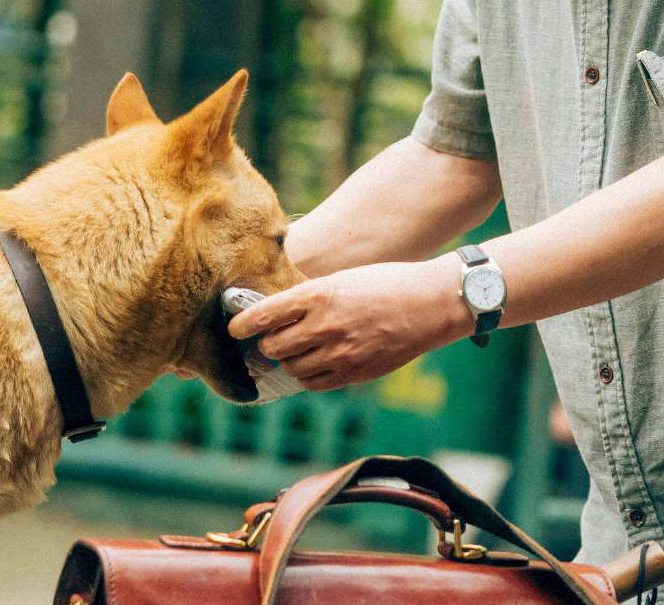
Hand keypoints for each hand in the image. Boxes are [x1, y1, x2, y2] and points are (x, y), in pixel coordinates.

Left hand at [224, 259, 471, 390]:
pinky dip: (308, 376)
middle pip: (273, 346)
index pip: (264, 314)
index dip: (242, 324)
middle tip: (268, 341)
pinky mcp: (355, 372)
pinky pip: (315, 384)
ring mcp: (341, 352)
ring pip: (292, 367)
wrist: (430, 304)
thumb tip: (276, 318)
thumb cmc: (385, 284)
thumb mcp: (341, 280)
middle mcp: (325, 325)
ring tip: (294, 352)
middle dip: (266, 344)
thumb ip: (309, 299)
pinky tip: (314, 364)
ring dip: (287, 361)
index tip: (233, 329)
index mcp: (318, 295)